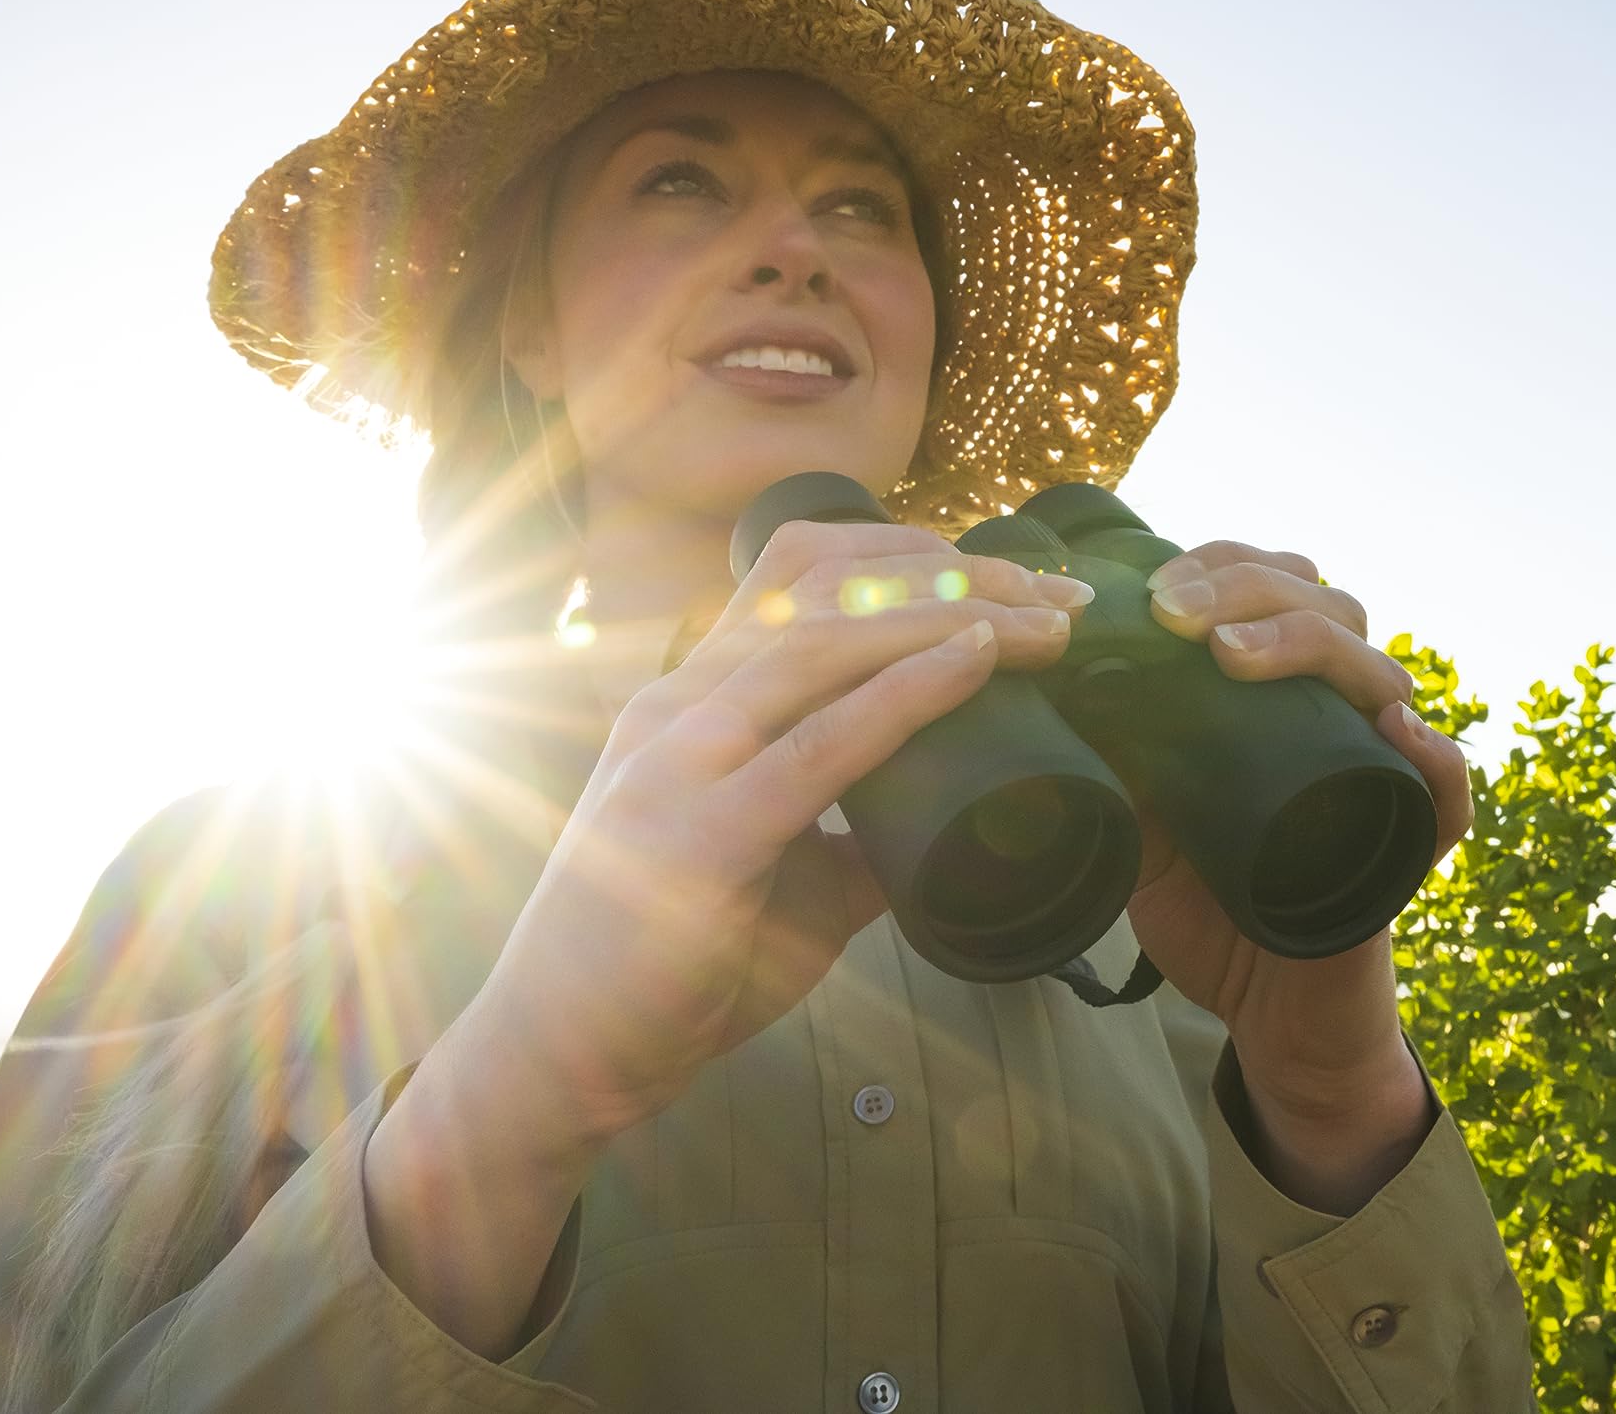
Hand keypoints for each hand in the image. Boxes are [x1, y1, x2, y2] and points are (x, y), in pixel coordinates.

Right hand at [466, 519, 1092, 1153]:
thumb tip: (950, 822)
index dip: (915, 554)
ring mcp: (679, 758)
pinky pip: (821, 743)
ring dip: (953, 615)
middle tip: (1058, 593)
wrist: (557, 1061)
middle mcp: (679, 702)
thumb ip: (855, 838)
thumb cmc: (665, 966)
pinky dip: (909, 692)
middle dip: (957, 571)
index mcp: (691, 697)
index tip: (1014, 578)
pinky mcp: (699, 832)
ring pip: (829, 639)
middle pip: (829, 582)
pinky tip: (975, 662)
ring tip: (1044, 625)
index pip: (803, 571)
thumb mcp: (780, 876)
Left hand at [1122, 540, 1472, 1206]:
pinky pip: (1448, 794)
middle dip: (1246, 590)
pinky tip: (1395, 729)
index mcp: (1275, 695)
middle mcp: (1335, 716)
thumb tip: (1041, 701)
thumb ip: (1109, 770)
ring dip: (1310, 646)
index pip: (1268, 589)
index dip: (1215, 567)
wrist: (1266, 1015)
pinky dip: (1434, 757)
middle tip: (1174, 613)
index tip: (1148, 590)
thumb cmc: (1209, 908)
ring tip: (1234, 656)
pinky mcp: (1408, 847)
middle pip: (1324, 607)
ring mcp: (1377, 774)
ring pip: (1379, 674)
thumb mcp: (1138, 828)